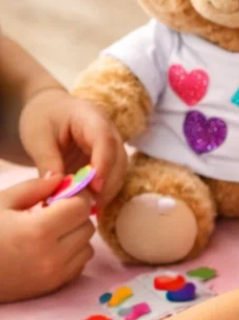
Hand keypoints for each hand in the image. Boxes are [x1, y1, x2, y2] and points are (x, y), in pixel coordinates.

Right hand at [0, 175, 95, 300]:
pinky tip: (49, 248)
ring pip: (88, 247)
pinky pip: (79, 265)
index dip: (74, 196)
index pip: (81, 207)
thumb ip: (34, 188)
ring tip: (49, 232)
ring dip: (75, 236)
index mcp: (39, 231)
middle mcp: (53, 256)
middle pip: (87, 226)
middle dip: (74, 215)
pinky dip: (71, 254)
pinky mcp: (52, 288)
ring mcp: (54, 276)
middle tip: (52, 212)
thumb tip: (62, 179)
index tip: (61, 194)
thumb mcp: (0, 202)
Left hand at [18, 89, 126, 203]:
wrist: (48, 110)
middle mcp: (109, 131)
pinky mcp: (108, 159)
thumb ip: (48, 161)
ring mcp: (111, 146)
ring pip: (119, 171)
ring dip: (107, 192)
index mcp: (91, 117)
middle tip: (89, 206)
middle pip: (118, 159)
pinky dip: (103, 193)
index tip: (94, 188)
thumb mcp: (37, 137)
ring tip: (88, 210)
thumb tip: (59, 189)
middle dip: (107, 184)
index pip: (105, 141)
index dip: (103, 165)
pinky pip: (112, 178)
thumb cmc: (42, 117)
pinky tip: (90, 207)